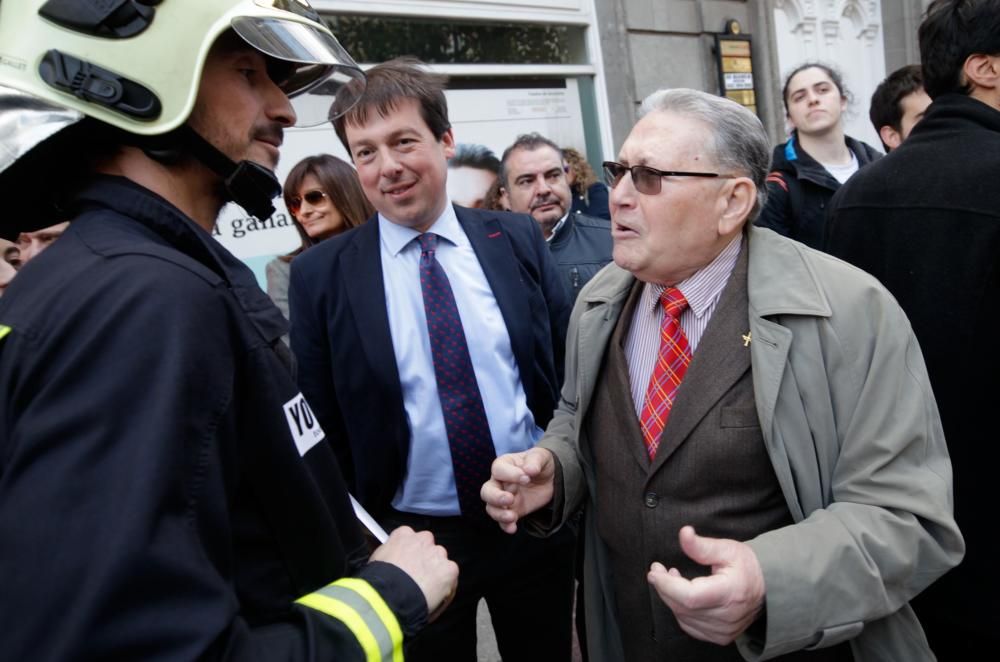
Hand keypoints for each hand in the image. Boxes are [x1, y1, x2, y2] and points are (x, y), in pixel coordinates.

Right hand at [371, 526, 458, 621]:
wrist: (390, 595)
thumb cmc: (379, 580)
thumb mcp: (376, 560)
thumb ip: (388, 554)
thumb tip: (390, 561)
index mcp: (403, 534)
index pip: (410, 539)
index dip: (409, 554)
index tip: (406, 565)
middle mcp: (423, 539)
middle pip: (428, 548)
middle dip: (424, 561)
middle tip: (416, 579)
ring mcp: (438, 553)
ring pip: (440, 562)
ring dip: (435, 573)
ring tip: (423, 591)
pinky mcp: (450, 569)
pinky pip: (450, 578)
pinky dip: (445, 587)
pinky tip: (433, 597)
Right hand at [480, 447, 555, 533]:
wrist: (550, 478)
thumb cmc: (540, 463)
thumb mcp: (541, 457)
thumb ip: (535, 461)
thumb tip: (529, 470)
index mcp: (504, 465)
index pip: (498, 470)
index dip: (510, 475)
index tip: (526, 478)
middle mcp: (499, 482)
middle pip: (487, 491)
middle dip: (495, 497)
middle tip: (510, 499)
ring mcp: (504, 498)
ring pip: (491, 507)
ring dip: (499, 514)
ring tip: (512, 517)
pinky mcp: (512, 511)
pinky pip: (503, 521)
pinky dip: (505, 525)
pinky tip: (513, 528)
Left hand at [647, 526, 764, 644]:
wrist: (768, 589)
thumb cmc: (747, 567)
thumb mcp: (727, 549)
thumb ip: (702, 545)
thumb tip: (684, 533)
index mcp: (730, 594)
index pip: (690, 597)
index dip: (667, 585)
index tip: (655, 571)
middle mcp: (726, 616)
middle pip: (683, 607)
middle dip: (664, 587)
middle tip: (658, 570)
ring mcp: (723, 630)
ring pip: (683, 617)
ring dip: (671, 597)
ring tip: (672, 578)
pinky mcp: (720, 636)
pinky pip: (690, 625)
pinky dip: (680, 610)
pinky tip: (681, 595)